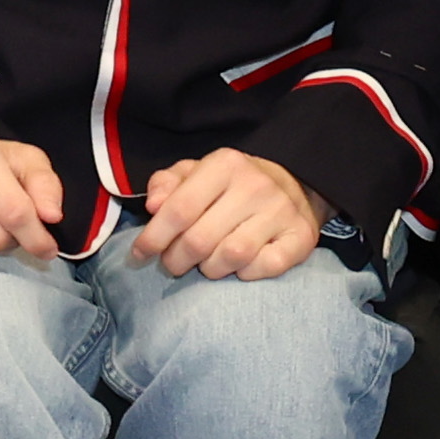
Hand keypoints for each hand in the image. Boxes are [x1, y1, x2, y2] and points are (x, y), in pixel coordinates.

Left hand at [134, 146, 326, 281]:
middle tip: (172, 264)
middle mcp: (255, 185)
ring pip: (230, 256)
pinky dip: (244, 274)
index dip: (154, 238)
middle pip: (200, 239)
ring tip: (204, 264)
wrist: (293, 185)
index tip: (138, 256)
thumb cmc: (230, 186)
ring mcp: (281, 212)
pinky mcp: (301, 237)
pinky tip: (237, 267)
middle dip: (176, 260)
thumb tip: (153, 205)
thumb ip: (167, 184)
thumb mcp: (196, 174)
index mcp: (225, 164)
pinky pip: (264, 268)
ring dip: (209, 269)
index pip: (179, 208)